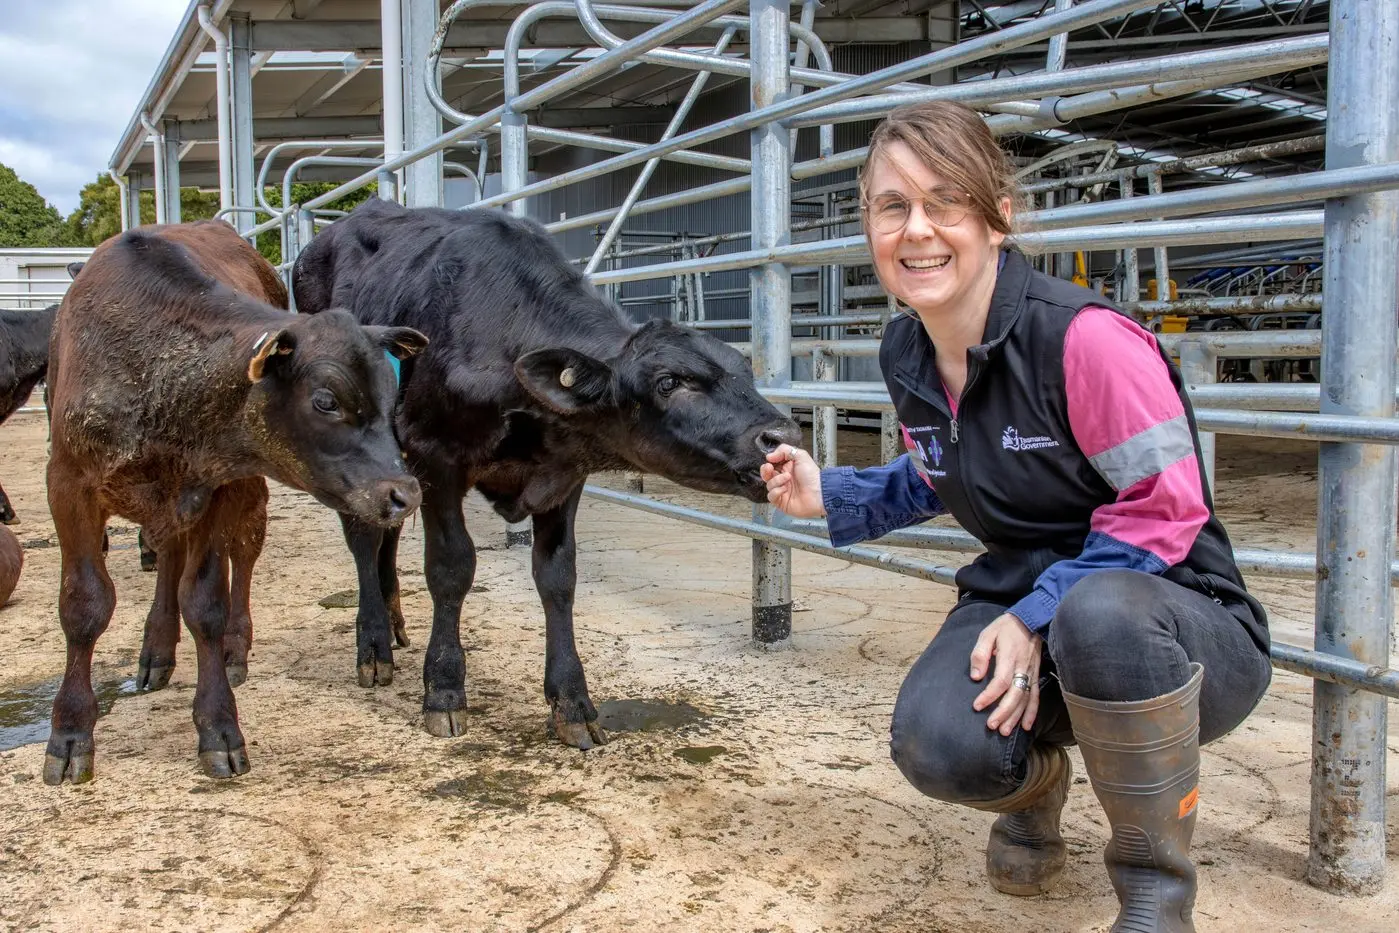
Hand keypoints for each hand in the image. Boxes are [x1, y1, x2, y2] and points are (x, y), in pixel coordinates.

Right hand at [759, 444, 825, 518]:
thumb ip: (784, 450)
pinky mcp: (781, 502)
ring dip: (776, 480)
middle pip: (766, 475)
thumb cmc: (813, 475)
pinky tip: (785, 489)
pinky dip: (776, 491)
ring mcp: (782, 491)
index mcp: (787, 468)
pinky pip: (771, 496)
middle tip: (770, 468)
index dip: (768, 463)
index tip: (770, 461)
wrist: (819, 492)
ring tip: (787, 478)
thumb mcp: (800, 455)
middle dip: (765, 471)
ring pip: (768, 485)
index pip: (771, 465)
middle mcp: (783, 479)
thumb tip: (769, 456)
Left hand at [969, 612, 1042, 735]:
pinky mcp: (1035, 676)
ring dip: (1016, 717)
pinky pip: (1036, 697)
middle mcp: (1023, 667)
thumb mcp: (987, 634)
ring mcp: (1031, 673)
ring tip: (1004, 731)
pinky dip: (1032, 713)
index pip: (1001, 681)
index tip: (977, 705)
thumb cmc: (1005, 628)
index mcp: (1010, 656)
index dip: (989, 695)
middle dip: (1003, 712)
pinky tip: (1026, 726)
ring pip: (1026, 699)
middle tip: (991, 726)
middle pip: (1015, 694)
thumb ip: (980, 654)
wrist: (1030, 620)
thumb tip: (975, 676)